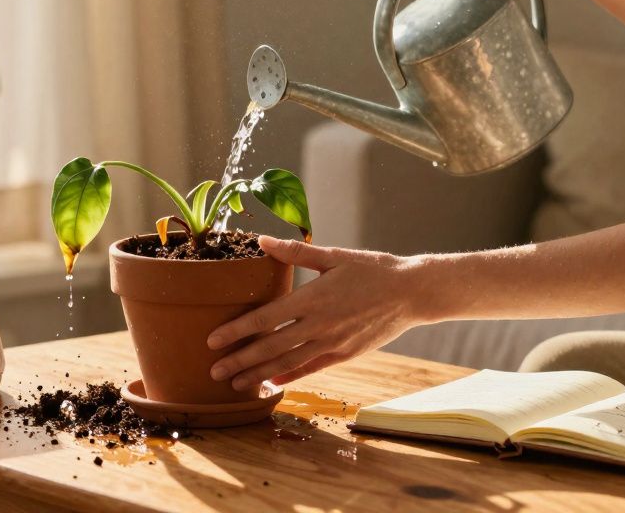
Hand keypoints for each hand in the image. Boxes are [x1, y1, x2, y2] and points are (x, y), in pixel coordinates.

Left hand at [206, 235, 424, 390]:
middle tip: (213, 371)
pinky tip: (271, 383)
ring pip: (287, 362)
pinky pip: (311, 369)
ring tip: (235, 383)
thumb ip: (295, 252)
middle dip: (239, 360)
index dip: (237, 331)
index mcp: (312, 297)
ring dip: (259, 374)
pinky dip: (289, 376)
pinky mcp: (345, 354)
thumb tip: (262, 240)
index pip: (265, 318)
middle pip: (270, 346)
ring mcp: (332, 343)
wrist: (411, 293)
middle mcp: (319, 324)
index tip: (212, 340)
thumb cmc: (371, 269)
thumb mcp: (334, 256)